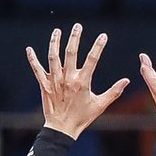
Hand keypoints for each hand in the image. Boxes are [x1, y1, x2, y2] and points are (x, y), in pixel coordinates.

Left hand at [25, 24, 128, 139]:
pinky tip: (29, 49)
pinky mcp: (44, 85)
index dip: (99, 46)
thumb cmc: (82, 118)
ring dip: (55, 42)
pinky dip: (32, 59)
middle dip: (75, 38)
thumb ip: (114, 92)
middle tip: (78, 26)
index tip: (103, 36)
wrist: (62, 129)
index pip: (93, 59)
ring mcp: (54, 81)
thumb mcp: (100, 105)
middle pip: (71, 53)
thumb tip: (126, 80)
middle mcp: (67, 78)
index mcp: (82, 82)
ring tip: (57, 31)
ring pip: (53, 57)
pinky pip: (37, 69)